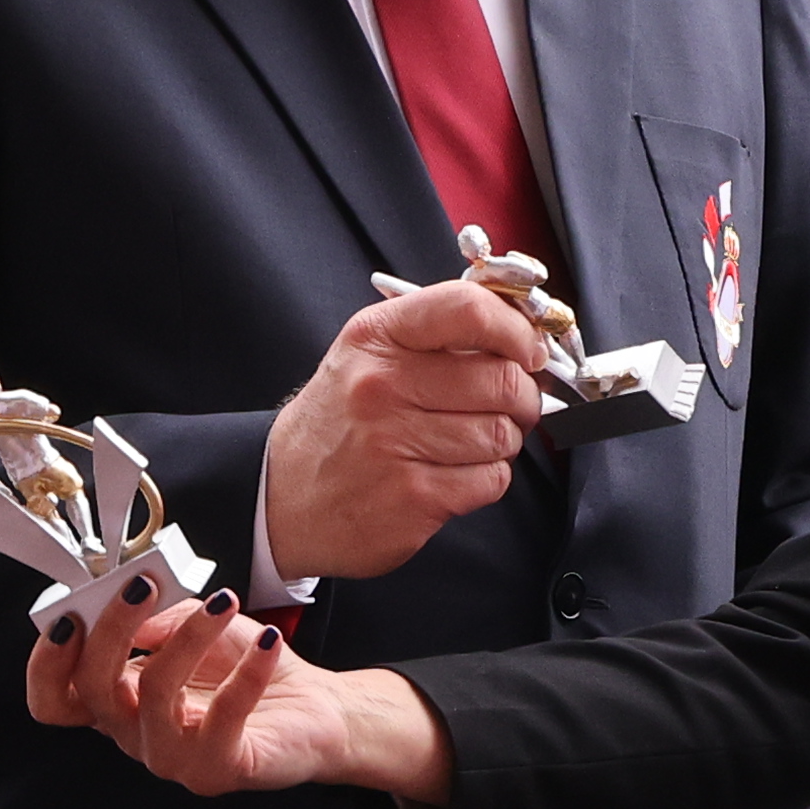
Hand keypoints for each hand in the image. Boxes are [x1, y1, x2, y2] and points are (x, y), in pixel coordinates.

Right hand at [25, 565, 441, 800]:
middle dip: (113, 629)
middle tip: (143, 586)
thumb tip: (134, 598)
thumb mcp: (192, 625)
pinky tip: (267, 642)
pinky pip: (225, 715)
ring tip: (222, 603)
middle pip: (94, 690)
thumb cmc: (241, 666)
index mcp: (117, 704)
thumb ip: (157, 615)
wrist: (312, 710)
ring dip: (188, 637)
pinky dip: (247, 671)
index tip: (69, 616)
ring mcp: (173, 759)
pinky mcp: (218, 769)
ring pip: (157, 694)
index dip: (47, 665)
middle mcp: (135, 736)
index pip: (56, 701)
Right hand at [260, 277, 563, 585]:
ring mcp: (396, 445)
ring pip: (502, 434)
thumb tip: (522, 331)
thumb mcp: (367, 355)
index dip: (517, 329)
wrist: (280, 496)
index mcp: (376, 338)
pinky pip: (491, 480)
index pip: (467, 309)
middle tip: (512, 404)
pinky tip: (456, 472)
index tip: (529, 348)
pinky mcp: (413, 499)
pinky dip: (488, 477)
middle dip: (522, 395)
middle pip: (502, 378)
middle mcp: (382, 387)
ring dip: (503, 440)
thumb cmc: (337, 422)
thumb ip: (436, 335)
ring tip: (472, 441)